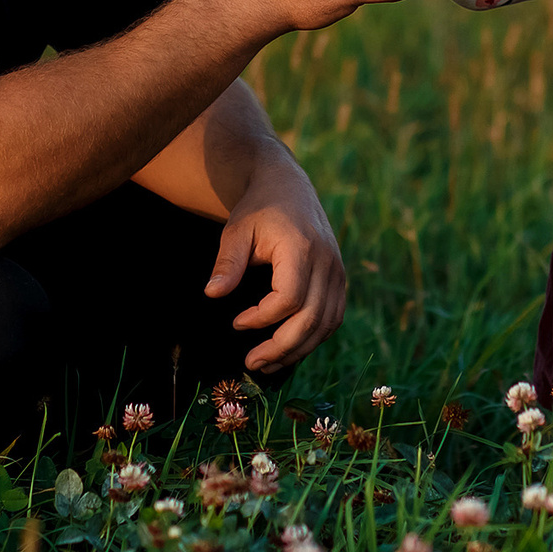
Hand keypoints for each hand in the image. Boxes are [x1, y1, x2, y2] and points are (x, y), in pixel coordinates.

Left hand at [204, 164, 347, 370]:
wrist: (287, 187)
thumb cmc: (259, 208)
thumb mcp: (236, 230)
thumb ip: (227, 263)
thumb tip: (213, 294)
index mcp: (301, 248)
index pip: (289, 298)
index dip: (262, 318)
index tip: (237, 323)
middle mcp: (326, 262)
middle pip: (311, 318)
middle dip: (281, 348)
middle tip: (252, 363)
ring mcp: (337, 271)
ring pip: (326, 324)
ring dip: (298, 350)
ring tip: (268, 364)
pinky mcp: (339, 278)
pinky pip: (333, 317)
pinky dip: (314, 338)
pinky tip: (289, 348)